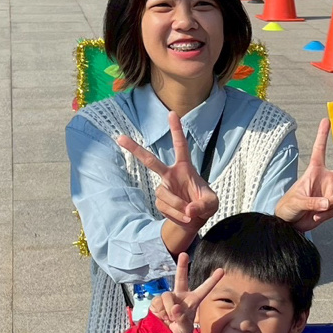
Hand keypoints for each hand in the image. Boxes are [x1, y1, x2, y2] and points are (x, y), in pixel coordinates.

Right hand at [116, 111, 218, 229]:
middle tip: (120, 138)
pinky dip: (177, 214)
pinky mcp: (160, 202)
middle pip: (150, 161)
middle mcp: (171, 175)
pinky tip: (185, 217)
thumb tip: (189, 208)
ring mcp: (164, 188)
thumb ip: (203, 204)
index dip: (176, 130)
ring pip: (165, 195)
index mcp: (185, 168)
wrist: (195, 219)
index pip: (181, 146)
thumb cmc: (205, 205)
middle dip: (135, 149)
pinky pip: (165, 208)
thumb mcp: (212, 203)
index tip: (172, 113)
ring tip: (190, 213)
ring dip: (178, 205)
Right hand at [148, 253, 224, 332]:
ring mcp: (169, 297)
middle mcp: (181, 295)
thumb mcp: (184, 328)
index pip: (204, 289)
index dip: (213, 280)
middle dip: (182, 265)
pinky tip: (161, 316)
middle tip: (184, 254)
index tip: (222, 270)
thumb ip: (182, 319)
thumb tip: (175, 308)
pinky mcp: (157, 301)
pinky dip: (160, 311)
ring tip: (169, 318)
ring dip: (168, 308)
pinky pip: (158, 302)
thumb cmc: (179, 330)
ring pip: (167, 296)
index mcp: (193, 300)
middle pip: (181, 277)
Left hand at [275, 118, 332, 231]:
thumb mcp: (296, 201)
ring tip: (315, 210)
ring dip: (330, 204)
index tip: (326, 120)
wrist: (289, 224)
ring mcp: (331, 194)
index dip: (323, 135)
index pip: (320, 150)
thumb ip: (313, 202)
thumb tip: (328, 202)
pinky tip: (315, 217)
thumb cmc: (288, 207)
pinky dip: (325, 216)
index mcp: (315, 172)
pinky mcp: (332, 207)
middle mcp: (327, 180)